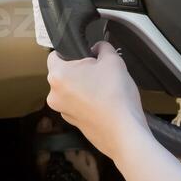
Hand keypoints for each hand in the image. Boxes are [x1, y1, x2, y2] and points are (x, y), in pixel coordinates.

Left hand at [45, 43, 151, 160]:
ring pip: (72, 91)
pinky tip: (106, 103)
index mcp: (57, 76)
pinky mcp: (75, 124)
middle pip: (64, 74)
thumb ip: (103, 48)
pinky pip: (79, 106)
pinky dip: (89, 103)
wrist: (125, 133)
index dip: (71, 52)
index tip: (86, 55)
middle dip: (81, 71)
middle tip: (101, 72)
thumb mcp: (113, 61)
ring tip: (106, 89)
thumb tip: (99, 47)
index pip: (55, 55)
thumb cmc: (115, 97)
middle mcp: (54, 95)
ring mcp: (64, 112)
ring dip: (85, 87)